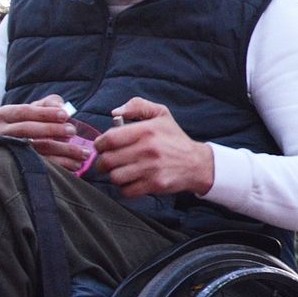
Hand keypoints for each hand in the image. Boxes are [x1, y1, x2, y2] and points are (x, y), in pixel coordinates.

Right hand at [0, 95, 85, 172]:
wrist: (22, 145)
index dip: (45, 113)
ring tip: (83, 152)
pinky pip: (41, 166)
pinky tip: (76, 164)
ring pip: (36, 150)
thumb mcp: (39, 109)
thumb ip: (49, 103)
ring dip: (63, 150)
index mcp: (3, 115)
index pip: (24, 112)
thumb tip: (59, 106)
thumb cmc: (33, 122)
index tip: (65, 115)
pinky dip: (61, 165)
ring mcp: (7, 151)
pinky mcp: (18, 168)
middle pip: (27, 130)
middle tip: (73, 131)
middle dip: (52, 130)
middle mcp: (0, 133)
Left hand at [95, 98, 215, 198]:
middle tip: (109, 162)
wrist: (197, 164)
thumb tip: (115, 112)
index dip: (100, 144)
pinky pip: (127, 191)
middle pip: (108, 160)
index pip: (109, 139)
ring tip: (121, 171)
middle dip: (103, 163)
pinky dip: (125, 188)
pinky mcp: (155, 185)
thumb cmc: (175, 139)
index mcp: (147, 130)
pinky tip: (131, 181)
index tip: (103, 147)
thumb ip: (137, 106)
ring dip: (115, 175)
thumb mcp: (161, 114)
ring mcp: (151, 169)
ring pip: (115, 177)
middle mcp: (148, 150)